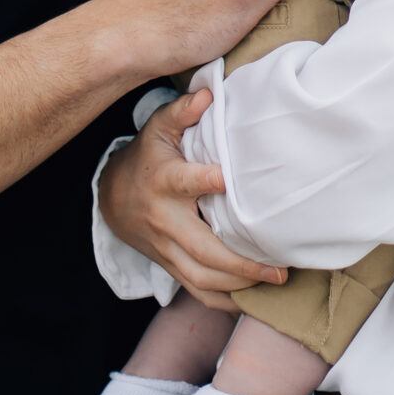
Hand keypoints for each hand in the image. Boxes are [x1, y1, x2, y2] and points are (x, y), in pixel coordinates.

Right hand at [98, 90, 287, 308]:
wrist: (114, 199)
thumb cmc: (147, 159)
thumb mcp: (158, 129)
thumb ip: (182, 112)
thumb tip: (209, 93)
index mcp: (165, 181)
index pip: (185, 182)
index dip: (204, 181)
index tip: (227, 180)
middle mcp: (165, 220)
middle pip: (201, 248)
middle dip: (240, 261)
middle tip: (279, 266)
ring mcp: (167, 248)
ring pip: (201, 276)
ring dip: (239, 284)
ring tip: (275, 282)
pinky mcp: (170, 265)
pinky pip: (197, 291)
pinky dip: (223, 301)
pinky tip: (252, 301)